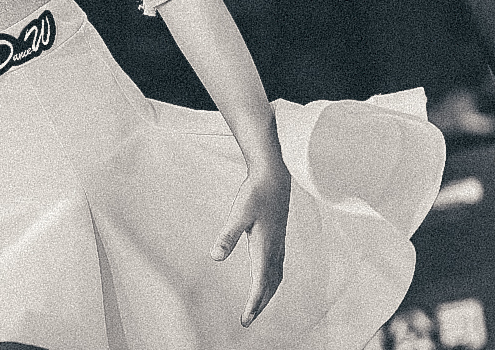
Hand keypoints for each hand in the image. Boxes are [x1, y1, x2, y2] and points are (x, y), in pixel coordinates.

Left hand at [211, 162, 288, 326]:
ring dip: (267, 293)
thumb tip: (215, 256)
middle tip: (248, 319)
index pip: (260, 283)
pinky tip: (266, 277)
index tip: (245, 320)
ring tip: (258, 305)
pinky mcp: (279, 237)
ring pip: (276, 276)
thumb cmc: (256, 193)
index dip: (253, 303)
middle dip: (260, 304)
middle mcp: (274, 249)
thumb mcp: (238, 213)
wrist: (275, 175)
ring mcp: (279, 243)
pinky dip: (272, 280)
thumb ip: (227, 235)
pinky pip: (278, 266)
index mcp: (265, 248)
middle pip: (270, 285)